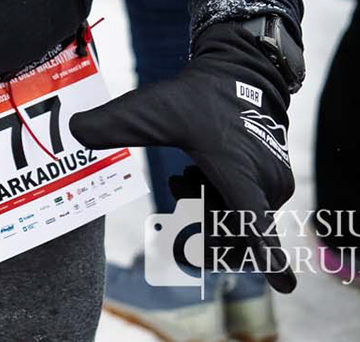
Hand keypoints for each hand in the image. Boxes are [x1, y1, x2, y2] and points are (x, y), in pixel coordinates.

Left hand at [72, 21, 298, 290]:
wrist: (239, 74)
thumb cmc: (198, 95)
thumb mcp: (152, 109)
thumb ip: (114, 125)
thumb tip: (73, 130)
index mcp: (241, 174)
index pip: (254, 223)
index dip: (268, 257)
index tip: (286, 286)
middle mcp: (266, 184)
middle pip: (233, 232)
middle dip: (200, 228)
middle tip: (177, 190)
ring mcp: (273, 184)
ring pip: (236, 221)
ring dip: (205, 210)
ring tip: (181, 179)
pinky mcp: (273, 181)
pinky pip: (243, 207)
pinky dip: (216, 199)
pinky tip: (194, 176)